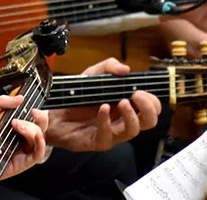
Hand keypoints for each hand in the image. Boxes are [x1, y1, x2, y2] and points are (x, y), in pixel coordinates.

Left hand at [0, 95, 49, 179]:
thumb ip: (1, 102)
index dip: (37, 111)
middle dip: (39, 118)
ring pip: (40, 138)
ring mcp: (22, 149)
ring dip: (34, 129)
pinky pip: (38, 154)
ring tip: (18, 125)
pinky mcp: (22, 162)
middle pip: (40, 127)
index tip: (33, 106)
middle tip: (30, 113)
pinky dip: (40, 144)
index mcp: (13, 125)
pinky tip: (32, 137)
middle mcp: (20, 137)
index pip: (32, 117)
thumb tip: (20, 97)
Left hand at [46, 57, 160, 151]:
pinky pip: (108, 135)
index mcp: (126, 105)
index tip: (141, 90)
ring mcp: (112, 132)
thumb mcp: (92, 75)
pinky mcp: (99, 141)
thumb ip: (108, 67)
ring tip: (122, 102)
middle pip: (149, 121)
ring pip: (133, 131)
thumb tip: (126, 69)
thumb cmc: (77, 96)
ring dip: (131, 115)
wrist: (55, 111)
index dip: (151, 100)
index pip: (151, 107)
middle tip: (136, 96)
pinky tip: (102, 108)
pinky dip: (107, 120)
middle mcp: (122, 120)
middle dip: (148, 108)